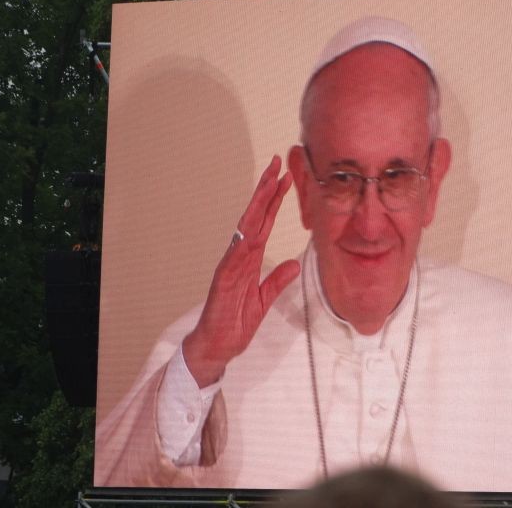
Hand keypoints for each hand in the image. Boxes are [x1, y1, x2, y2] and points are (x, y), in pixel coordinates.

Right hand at [182, 156, 300, 387]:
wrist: (217, 347)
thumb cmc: (235, 323)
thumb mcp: (264, 300)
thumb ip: (277, 281)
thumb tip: (293, 264)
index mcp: (250, 260)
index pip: (265, 223)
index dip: (275, 201)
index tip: (286, 179)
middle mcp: (239, 257)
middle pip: (254, 217)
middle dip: (266, 190)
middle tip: (277, 164)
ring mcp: (230, 267)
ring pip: (245, 230)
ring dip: (256, 207)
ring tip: (267, 185)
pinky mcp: (223, 283)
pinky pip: (233, 260)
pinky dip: (241, 243)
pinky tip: (248, 228)